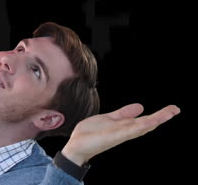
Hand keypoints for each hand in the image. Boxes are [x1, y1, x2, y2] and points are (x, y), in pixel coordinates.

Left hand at [61, 103, 179, 165]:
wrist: (77, 145)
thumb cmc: (91, 133)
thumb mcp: (109, 118)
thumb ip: (123, 114)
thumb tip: (140, 106)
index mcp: (125, 126)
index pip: (145, 120)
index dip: (158, 115)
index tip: (172, 109)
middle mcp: (126, 131)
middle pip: (147, 123)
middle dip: (162, 116)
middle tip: (176, 109)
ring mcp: (121, 134)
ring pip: (142, 126)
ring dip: (156, 119)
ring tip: (169, 112)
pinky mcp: (115, 136)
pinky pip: (130, 130)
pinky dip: (140, 125)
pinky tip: (150, 121)